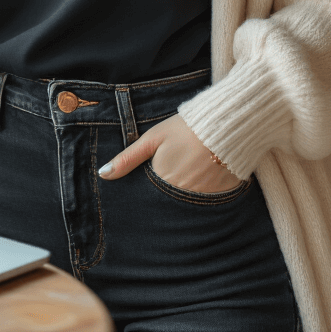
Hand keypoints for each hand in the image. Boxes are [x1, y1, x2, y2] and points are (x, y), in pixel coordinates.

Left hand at [98, 112, 242, 193]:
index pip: (146, 198)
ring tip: (185, 177)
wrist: (227, 124)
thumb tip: (103, 174)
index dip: (145, 193)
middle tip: (170, 177)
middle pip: (165, 204)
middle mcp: (180, 196)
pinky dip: (199, 197)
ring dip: (180, 198)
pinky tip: (201, 181)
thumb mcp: (153, 138)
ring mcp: (201, 199)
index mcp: (162, 181)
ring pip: (183, 206)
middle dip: (163, 197)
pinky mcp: (219, 198)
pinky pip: (203, 205)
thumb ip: (128, 158)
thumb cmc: (186, 128)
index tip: (147, 186)